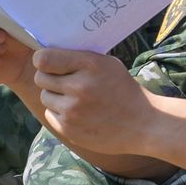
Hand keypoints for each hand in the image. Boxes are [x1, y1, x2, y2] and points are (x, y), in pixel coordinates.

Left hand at [30, 48, 153, 155]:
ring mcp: (73, 111)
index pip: (43, 59)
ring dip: (55, 96)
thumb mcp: (108, 64)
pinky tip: (78, 114)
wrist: (144, 124)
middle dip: (50, 78)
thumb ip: (80, 59)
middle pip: (41, 78)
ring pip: (45, 97)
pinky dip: (60, 114)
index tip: (47, 63)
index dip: (42, 60)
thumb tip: (48, 54)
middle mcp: (79, 87)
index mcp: (89, 65)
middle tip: (63, 81)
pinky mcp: (69, 130)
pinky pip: (50, 115)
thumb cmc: (124, 90)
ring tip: (75, 99)